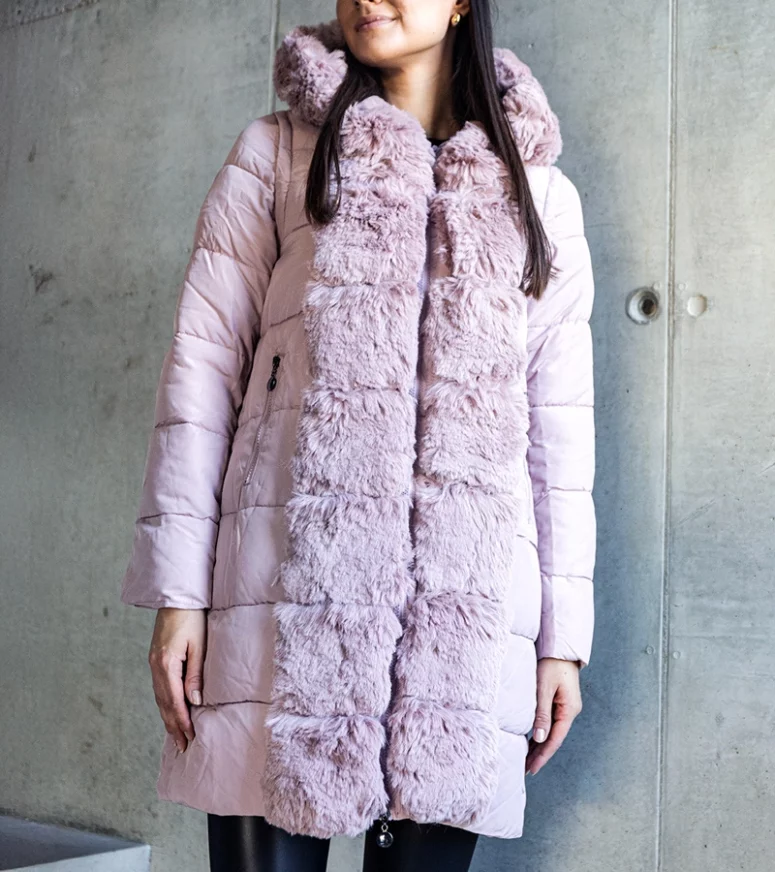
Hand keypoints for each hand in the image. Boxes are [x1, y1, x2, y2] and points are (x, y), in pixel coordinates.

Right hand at [148, 608, 206, 752]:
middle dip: (174, 726)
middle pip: (164, 704)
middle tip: (183, 746)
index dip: (182, 721)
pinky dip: (165, 704)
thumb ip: (196, 673)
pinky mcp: (156, 659)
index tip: (190, 738)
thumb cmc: (192, 617)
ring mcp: (153, 664)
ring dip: (168, 718)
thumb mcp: (198, 645)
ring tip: (177, 736)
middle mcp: (156, 667)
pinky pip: (160, 688)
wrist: (176, 597)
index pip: (174, 701)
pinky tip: (171, 711)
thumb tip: (194, 700)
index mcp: (166, 664)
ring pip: (160, 698)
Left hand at [525, 657, 582, 775]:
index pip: (555, 739)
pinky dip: (541, 733)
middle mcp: (570, 711)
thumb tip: (540, 739)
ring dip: (540, 745)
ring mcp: (565, 706)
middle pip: (554, 738)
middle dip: (540, 754)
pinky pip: (550, 722)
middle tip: (525, 769)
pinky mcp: (560, 701)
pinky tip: (532, 740)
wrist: (560, 647)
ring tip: (526, 759)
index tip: (531, 769)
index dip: (543, 756)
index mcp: (569, 709)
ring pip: (552, 731)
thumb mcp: (544, 687)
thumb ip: (541, 713)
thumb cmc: (552, 663)